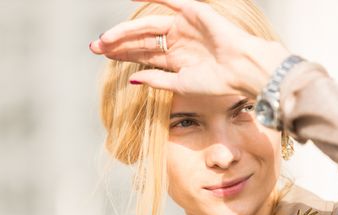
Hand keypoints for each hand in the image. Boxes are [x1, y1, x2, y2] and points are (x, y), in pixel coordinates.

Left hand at [89, 0, 289, 96]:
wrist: (241, 70)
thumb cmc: (217, 82)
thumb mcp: (180, 84)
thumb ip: (156, 80)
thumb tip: (132, 80)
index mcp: (174, 59)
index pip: (142, 55)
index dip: (122, 55)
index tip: (103, 57)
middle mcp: (176, 42)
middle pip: (141, 40)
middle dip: (118, 44)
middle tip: (96, 47)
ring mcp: (183, 27)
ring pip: (148, 26)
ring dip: (127, 31)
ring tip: (106, 38)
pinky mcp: (193, 13)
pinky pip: (170, 1)